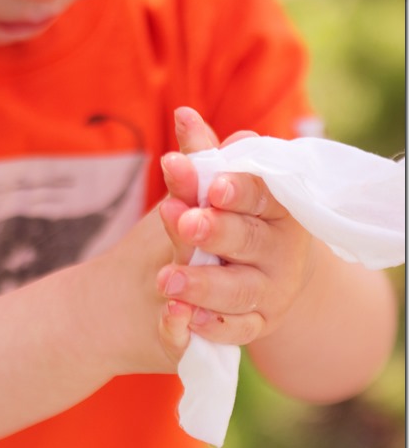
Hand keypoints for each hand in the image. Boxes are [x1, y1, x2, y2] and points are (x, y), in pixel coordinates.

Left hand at [157, 107, 316, 350]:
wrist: (256, 275)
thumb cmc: (230, 220)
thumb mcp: (216, 189)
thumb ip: (203, 158)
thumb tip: (183, 115)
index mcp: (280, 208)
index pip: (263, 194)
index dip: (239, 189)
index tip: (214, 187)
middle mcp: (282, 252)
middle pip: (249, 241)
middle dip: (217, 232)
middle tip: (186, 223)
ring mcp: (271, 293)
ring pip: (238, 291)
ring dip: (202, 285)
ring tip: (166, 280)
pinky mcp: (255, 326)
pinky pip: (235, 333)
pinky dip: (211, 328)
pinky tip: (184, 318)